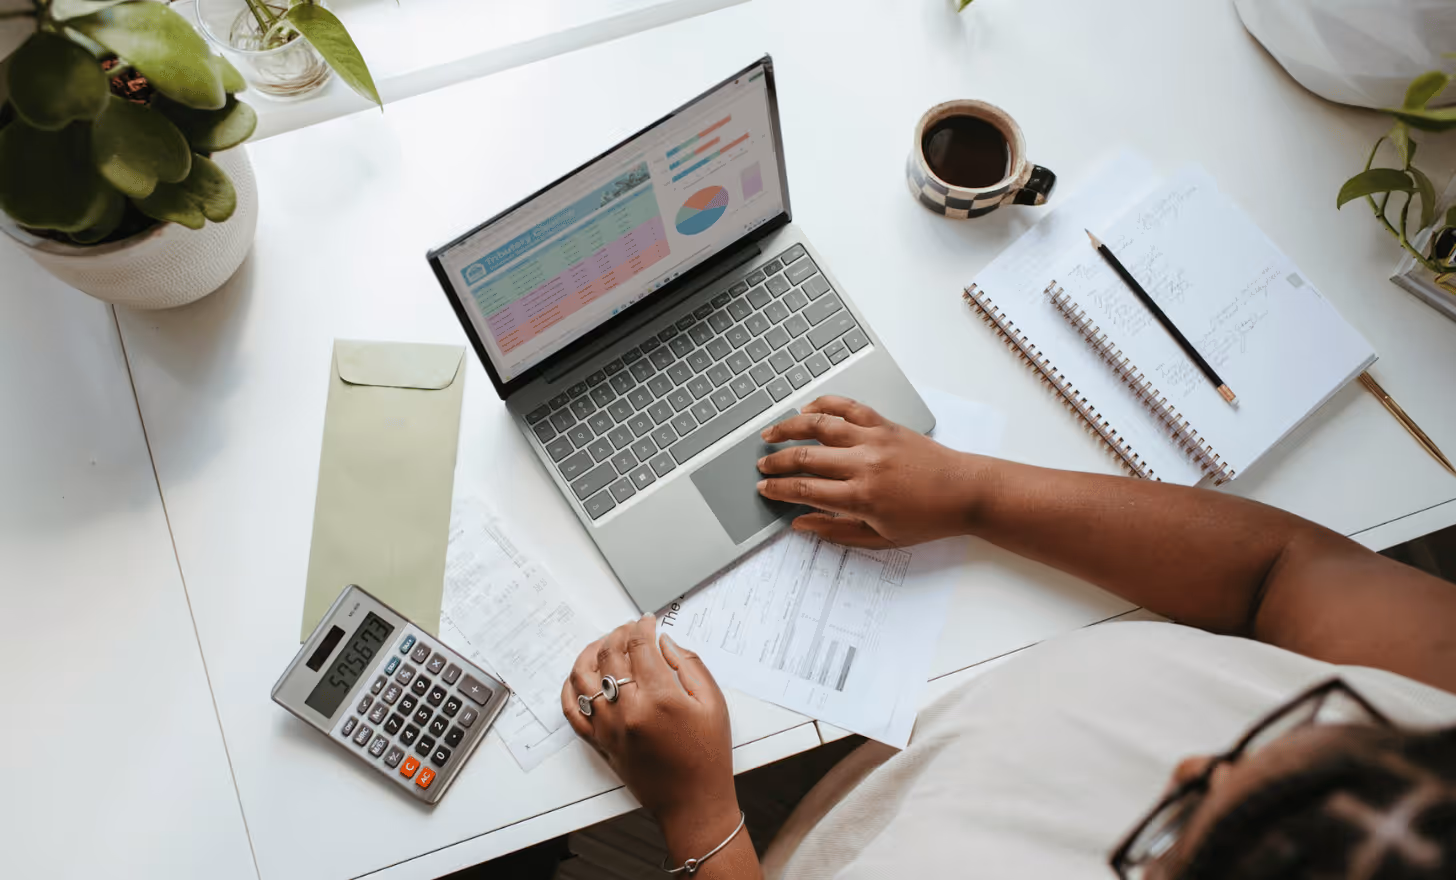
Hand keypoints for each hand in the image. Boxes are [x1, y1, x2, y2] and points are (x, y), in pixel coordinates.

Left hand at [561, 615, 737, 836]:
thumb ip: (689, 665)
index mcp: (660, 698)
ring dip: (591, 652)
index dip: (642, 627)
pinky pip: (571, 710)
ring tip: (604, 645)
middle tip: (630, 629)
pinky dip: (570, 688)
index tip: (648, 621)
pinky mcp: (599, 742)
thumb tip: (664, 641)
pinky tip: (581, 676)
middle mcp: (628, 711)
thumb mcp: (713, 703)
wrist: (693, 803)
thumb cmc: (708, 755)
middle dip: (619, 634)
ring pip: (583, 677)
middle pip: (610, 655)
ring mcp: (608, 727)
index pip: (639, 646)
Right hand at [756, 396, 980, 547]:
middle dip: (776, 462)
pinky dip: (824, 404)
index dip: (778, 489)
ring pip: (820, 426)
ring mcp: (874, 439)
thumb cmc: (927, 519)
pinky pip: (848, 407)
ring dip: (789, 427)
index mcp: (861, 497)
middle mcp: (864, 464)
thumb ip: (836, 531)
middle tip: (762, 467)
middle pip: (805, 457)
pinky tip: (807, 409)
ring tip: (771, 433)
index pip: (804, 489)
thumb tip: (801, 523)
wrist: (965, 492)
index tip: (764, 489)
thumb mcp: (881, 539)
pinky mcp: (885, 424)